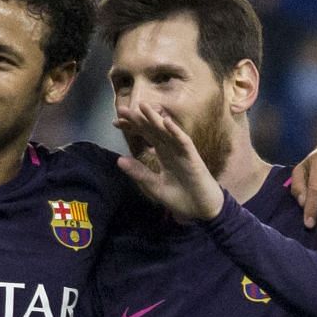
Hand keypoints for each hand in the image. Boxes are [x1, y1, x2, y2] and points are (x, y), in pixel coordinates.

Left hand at [114, 104, 226, 220]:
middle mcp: (171, 149)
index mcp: (162, 154)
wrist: (201, 209)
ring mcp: (182, 151)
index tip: (115, 122)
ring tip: (142, 106)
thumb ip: (139, 173)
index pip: (145, 136)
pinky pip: (184, 142)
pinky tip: (166, 122)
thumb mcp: (154, 186)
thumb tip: (119, 159)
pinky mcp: (193, 157)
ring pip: (167, 131)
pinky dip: (176, 132)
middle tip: (121, 109)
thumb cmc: (181, 197)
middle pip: (153, 130)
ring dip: (155, 119)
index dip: (132, 127)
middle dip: (138, 119)